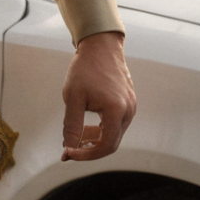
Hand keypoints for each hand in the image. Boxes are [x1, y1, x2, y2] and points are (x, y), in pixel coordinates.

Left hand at [61, 31, 135, 161]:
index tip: (67, 153)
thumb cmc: (84, 69)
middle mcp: (129, 112)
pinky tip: (87, 127)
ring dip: (96, 140)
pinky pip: (116, 123)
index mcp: (116, 111)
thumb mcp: (72, 96)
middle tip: (69, 150)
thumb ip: (72, 125)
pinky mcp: (129, 103)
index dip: (86, 154)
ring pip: (114, 134)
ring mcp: (131, 107)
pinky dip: (102, 129)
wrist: (100, 45)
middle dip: (90, 150)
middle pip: (111, 143)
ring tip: (76, 138)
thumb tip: (68, 148)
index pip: (105, 146)